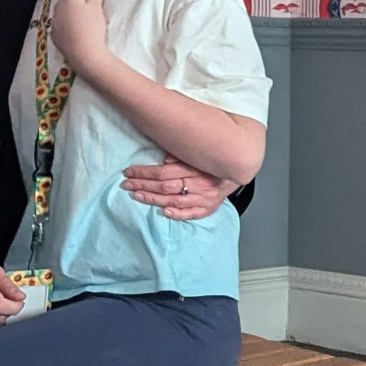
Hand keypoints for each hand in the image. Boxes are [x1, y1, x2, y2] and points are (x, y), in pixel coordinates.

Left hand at [48, 0, 112, 77]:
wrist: (85, 55)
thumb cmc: (93, 27)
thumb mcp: (96, 5)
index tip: (99, 5)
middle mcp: (58, 6)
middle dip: (85, 5)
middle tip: (97, 17)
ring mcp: (55, 21)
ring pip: (68, 12)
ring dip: (78, 15)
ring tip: (90, 28)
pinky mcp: (55, 35)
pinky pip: (64, 25)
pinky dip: (71, 27)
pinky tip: (80, 35)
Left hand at [121, 155, 238, 219]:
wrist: (239, 167)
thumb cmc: (213, 159)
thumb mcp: (197, 151)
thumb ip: (181, 155)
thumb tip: (164, 160)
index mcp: (196, 168)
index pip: (163, 172)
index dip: (144, 172)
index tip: (129, 172)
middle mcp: (200, 184)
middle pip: (165, 187)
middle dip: (143, 185)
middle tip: (126, 185)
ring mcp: (205, 198)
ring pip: (174, 200)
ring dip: (153, 199)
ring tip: (137, 196)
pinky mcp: (209, 207)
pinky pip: (192, 213)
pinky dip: (177, 214)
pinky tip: (163, 211)